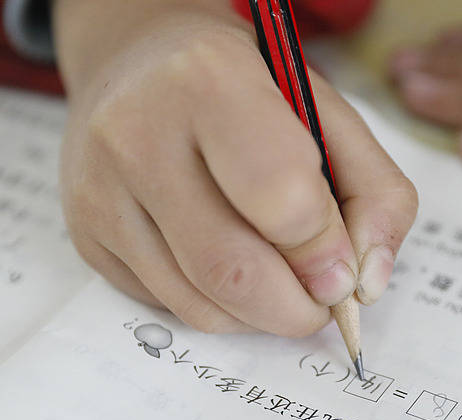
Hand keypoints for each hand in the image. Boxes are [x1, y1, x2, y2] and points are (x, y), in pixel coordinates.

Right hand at [54, 0, 416, 334]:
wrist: (137, 62)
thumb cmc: (250, 92)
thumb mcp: (329, 114)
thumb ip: (376, 195)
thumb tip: (365, 287)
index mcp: (211, 80)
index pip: (280, 197)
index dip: (324, 251)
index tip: (343, 269)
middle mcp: (137, 132)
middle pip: (231, 269)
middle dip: (295, 308)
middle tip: (322, 299)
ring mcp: (100, 189)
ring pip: (198, 302)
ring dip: (260, 316)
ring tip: (283, 283)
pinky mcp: (85, 234)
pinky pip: (168, 306)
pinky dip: (219, 308)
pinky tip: (231, 268)